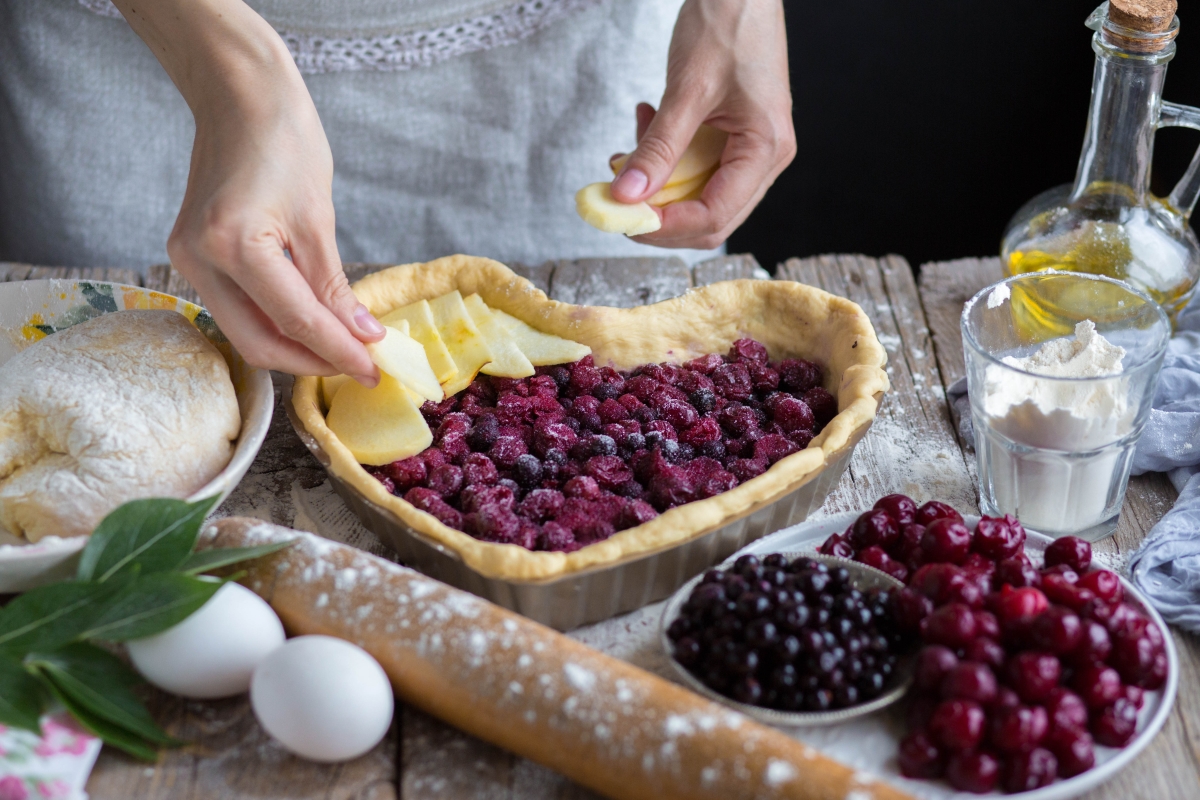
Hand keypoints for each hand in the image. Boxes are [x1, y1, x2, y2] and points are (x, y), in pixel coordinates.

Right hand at [115, 0, 381, 381]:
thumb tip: (362, 336)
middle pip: (260, 342)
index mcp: (234, 244)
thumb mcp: (318, 216)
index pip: (296, 321)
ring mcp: (189, 259)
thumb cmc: (284, 138)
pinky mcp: (192, 255)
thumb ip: (334, 286)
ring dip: (294, 347)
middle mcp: (200, 259)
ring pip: (245, 331)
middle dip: (313, 362)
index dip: (339, 352)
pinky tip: (312, 324)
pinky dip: (275, 321)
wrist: (237, 93)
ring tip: (342, 351)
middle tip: (361, 369)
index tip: (376, 370)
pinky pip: (237, 307)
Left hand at [610, 0, 795, 249]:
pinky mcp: (732, 136)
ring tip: (626, 152)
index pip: (715, 216)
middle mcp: (765, 156)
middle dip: (660, 213)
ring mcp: (749, 148)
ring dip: (657, 184)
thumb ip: (658, 148)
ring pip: (697, 194)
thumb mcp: (687, 89)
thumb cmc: (728, 23)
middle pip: (710, 217)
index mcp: (766, 149)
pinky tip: (644, 122)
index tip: (624, 219)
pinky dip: (664, 158)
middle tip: (617, 200)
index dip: (667, 226)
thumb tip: (627, 195)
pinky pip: (694, 166)